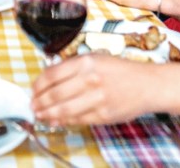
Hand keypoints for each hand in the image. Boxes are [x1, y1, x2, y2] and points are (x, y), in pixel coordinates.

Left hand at [31, 54, 155, 125]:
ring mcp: (97, 99)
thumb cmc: (120, 70)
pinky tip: (55, 120)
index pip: (52, 74)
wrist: (147, 84)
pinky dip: (63, 121)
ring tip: (39, 114)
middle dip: (39, 102)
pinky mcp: (103, 115)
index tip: (33, 89)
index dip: (38, 85)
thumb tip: (49, 79)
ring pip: (63, 109)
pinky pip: (77, 119)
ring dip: (47, 113)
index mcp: (85, 62)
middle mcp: (90, 79)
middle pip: (54, 94)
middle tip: (32, 105)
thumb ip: (72, 67)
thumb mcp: (95, 59)